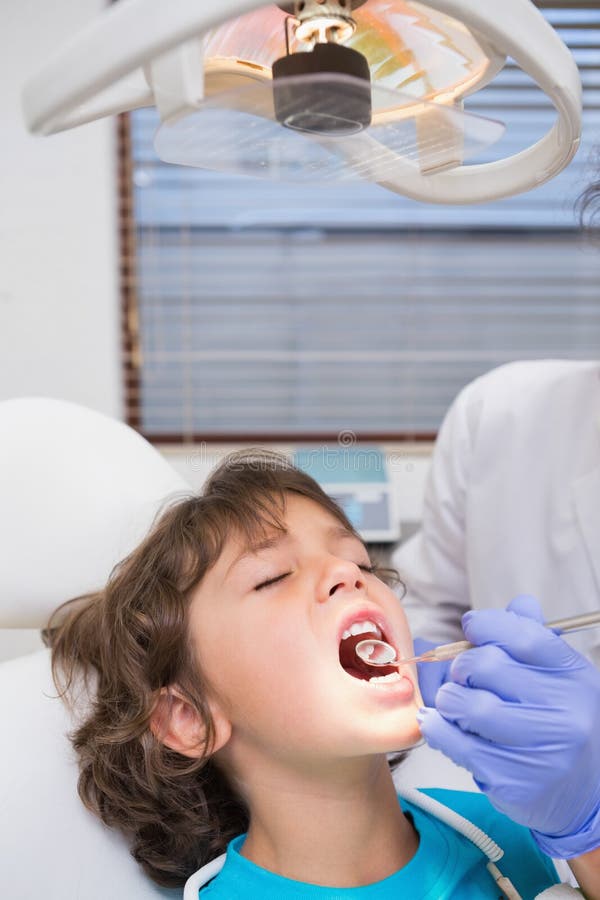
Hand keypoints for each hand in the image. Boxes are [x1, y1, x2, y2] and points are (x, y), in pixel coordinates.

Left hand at [417, 595, 599, 857]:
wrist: (587, 793)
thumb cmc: (564, 723)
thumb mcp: (561, 677)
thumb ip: (535, 639)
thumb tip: (520, 604)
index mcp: (572, 677)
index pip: (523, 636)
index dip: (487, 625)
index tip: (471, 627)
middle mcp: (562, 712)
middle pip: (488, 667)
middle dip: (462, 666)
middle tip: (461, 675)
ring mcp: (540, 750)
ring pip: (470, 707)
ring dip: (449, 699)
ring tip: (453, 701)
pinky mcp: (513, 782)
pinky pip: (459, 746)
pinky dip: (439, 729)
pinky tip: (440, 723)